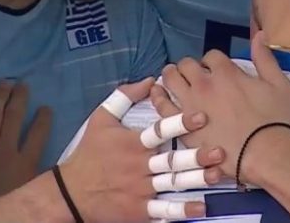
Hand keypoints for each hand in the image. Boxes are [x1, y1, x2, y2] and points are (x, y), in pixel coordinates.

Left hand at [0, 81, 53, 217]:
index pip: (39, 132)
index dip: (44, 117)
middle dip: (19, 98)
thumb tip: (57, 158)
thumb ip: (41, 171)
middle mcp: (5, 152)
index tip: (46, 107)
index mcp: (25, 164)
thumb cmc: (6, 206)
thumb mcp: (30, 190)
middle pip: (14, 118)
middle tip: (22, 83)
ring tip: (4, 82)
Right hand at [60, 79, 224, 221]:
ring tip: (217, 175)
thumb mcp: (101, 118)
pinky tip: (201, 207)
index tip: (201, 116)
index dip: (180, 122)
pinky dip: (183, 210)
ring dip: (196, 180)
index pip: (159, 131)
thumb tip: (150, 80)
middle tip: (219, 151)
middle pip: (171, 160)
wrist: (70, 191)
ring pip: (172, 184)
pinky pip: (164, 211)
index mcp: (132, 143)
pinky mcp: (139, 210)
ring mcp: (140, 190)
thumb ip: (125, 96)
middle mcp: (139, 166)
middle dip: (197, 156)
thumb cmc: (89, 152)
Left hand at [158, 32, 289, 178]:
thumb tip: (259, 34)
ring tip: (172, 77)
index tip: (216, 69)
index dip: (213, 61)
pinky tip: (158, 93)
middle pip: (187, 64)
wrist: (265, 155)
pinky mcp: (182, 126)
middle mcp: (204, 84)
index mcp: (226, 73)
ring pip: (170, 80)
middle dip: (190, 66)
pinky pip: (162, 106)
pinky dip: (158, 96)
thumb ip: (265, 58)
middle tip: (192, 74)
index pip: (211, 55)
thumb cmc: (275, 120)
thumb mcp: (280, 84)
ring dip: (171, 75)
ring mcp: (190, 105)